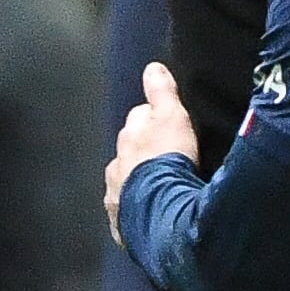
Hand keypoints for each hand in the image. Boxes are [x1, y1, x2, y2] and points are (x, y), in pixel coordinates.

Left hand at [104, 62, 199, 245]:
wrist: (163, 211)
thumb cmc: (169, 161)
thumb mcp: (172, 117)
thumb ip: (162, 92)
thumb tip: (152, 67)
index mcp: (130, 138)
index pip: (139, 119)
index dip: (154, 118)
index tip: (168, 122)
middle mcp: (117, 165)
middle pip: (129, 151)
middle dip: (143, 150)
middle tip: (166, 156)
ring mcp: (117, 195)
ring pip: (126, 182)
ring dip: (139, 181)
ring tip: (160, 188)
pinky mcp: (122, 223)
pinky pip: (129, 213)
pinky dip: (138, 210)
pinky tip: (152, 214)